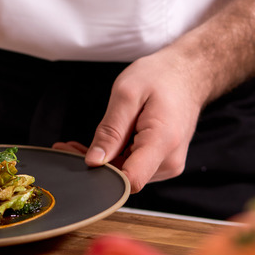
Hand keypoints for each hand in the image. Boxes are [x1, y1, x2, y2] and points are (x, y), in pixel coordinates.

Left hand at [56, 48, 208, 193]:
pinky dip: (114, 157)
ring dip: (103, 161)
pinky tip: (102, 144)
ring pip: (125, 174)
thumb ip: (110, 130)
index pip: (129, 181)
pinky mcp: (162, 162)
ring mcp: (168, 164)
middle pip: (123, 178)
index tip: (78, 157)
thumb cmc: (161, 77)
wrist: (187, 74)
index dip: (100, 174)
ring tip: (80, 143)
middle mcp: (169, 161)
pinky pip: (133, 167)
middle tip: (67, 146)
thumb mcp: (127, 94)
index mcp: (162, 142)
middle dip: (94, 165)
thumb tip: (94, 161)